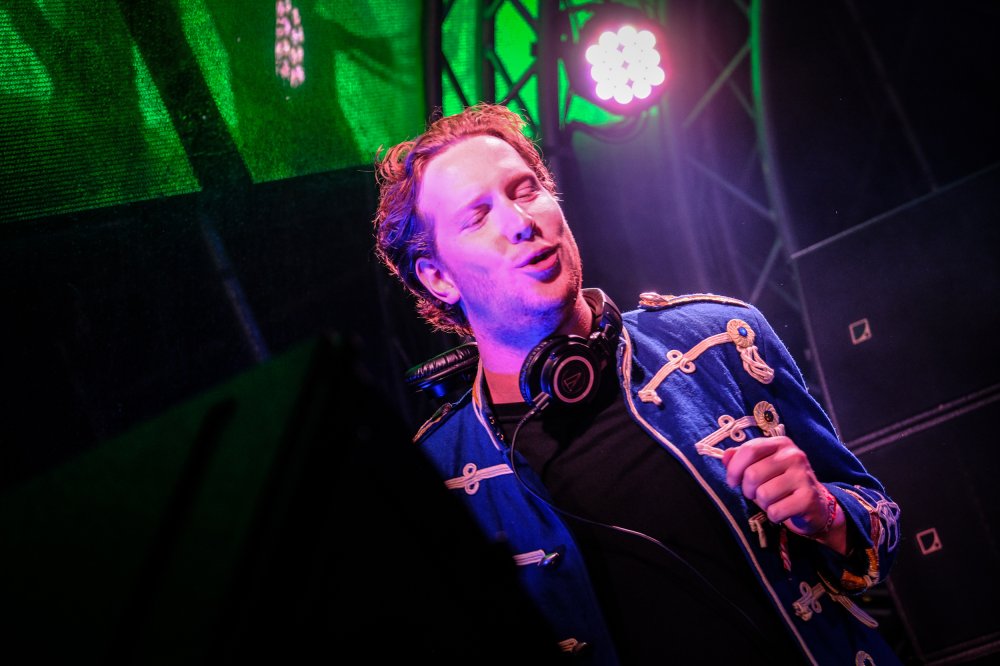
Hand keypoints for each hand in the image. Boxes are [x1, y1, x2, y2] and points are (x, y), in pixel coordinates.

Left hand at [722, 436, 845, 552]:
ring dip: (763, 504)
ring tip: (773, 501)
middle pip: (752, 474)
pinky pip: (775, 511)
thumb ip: (742, 460)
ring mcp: (803, 476)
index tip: (732, 481)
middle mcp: (794, 455)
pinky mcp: (808, 498)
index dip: (734, 468)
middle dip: (748, 490)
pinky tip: (783, 510)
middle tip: (756, 494)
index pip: (749, 450)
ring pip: (763, 494)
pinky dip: (774, 515)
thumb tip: (725, 456)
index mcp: (780, 444)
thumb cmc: (782, 485)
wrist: (815, 505)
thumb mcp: (762, 467)